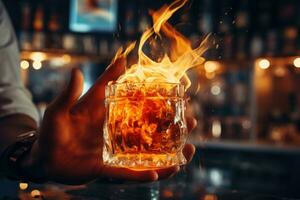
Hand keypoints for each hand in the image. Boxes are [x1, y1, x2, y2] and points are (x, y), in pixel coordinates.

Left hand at [23, 58, 196, 184]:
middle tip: (194, 122)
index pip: (140, 107)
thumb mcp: (65, 105)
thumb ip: (75, 89)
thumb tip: (87, 67)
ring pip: (147, 155)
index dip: (161, 103)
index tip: (182, 97)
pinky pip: (127, 173)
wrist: (43, 154)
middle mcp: (118, 134)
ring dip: (168, 155)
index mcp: (111, 115)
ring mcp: (115, 153)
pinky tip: (159, 173)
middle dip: (174, 129)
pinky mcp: (106, 169)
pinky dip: (142, 174)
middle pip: (151, 132)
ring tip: (188, 152)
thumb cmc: (53, 127)